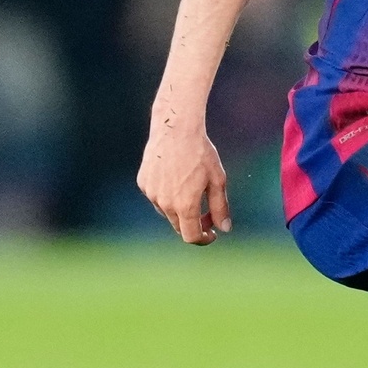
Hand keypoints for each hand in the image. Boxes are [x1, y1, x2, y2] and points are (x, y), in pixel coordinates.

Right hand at [138, 113, 232, 244]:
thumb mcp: (217, 180)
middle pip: (179, 226)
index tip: (211, 233)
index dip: (203, 239)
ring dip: (179, 208)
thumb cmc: (200, 153)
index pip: (191, 237)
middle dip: (194, 223)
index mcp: (185, 205)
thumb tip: (224, 229)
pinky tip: (175, 176)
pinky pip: (156, 196)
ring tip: (191, 187)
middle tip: (207, 212)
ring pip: (167, 211)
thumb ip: (220, 207)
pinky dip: (167, 194)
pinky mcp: (143, 182)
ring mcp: (151, 193)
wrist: (176, 128)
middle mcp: (165, 203)